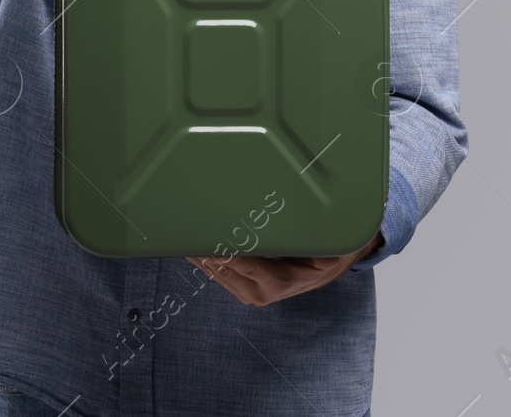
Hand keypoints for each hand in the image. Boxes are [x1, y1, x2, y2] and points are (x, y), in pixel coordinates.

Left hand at [186, 231, 384, 306]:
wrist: (330, 270)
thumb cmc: (326, 253)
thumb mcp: (325, 246)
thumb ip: (307, 236)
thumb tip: (292, 218)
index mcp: (280, 281)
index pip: (244, 263)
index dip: (223, 251)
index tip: (205, 239)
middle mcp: (262, 291)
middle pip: (223, 269)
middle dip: (204, 249)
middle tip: (183, 227)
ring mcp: (251, 293)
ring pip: (217, 273)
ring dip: (199, 255)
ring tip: (180, 234)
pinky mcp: (244, 291)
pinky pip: (219, 276)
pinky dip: (205, 261)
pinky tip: (192, 245)